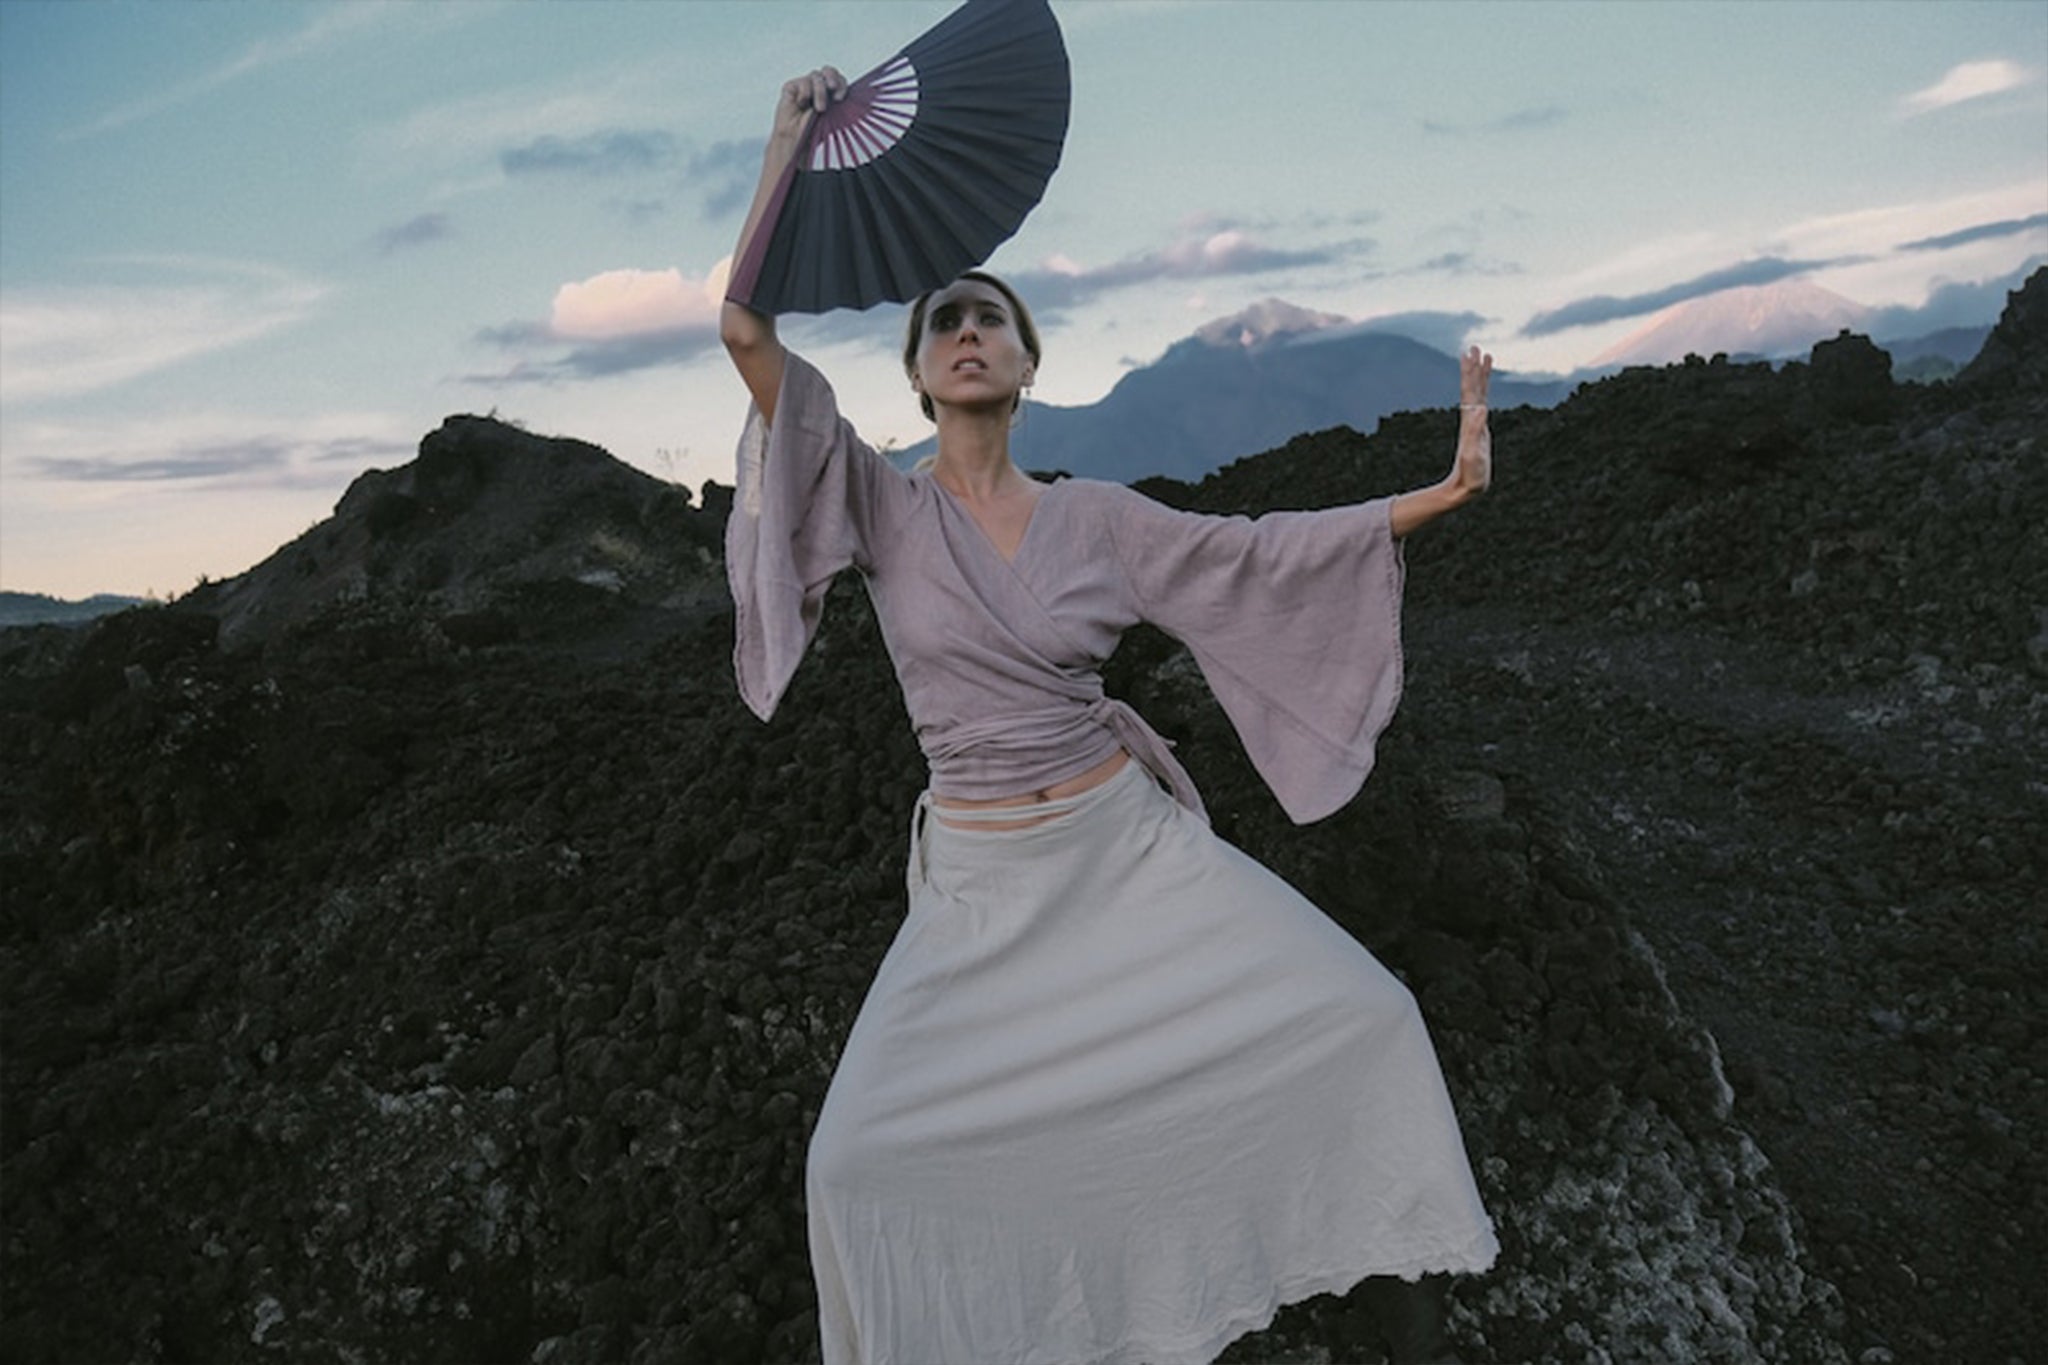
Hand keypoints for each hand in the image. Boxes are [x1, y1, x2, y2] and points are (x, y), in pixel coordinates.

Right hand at [772, 66, 846, 147]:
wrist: (796, 140)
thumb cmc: (813, 132)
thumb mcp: (833, 117)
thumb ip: (839, 103)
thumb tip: (848, 96)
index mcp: (830, 93)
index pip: (839, 79)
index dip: (841, 84)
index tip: (840, 97)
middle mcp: (818, 87)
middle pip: (828, 70)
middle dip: (832, 77)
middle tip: (832, 88)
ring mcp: (805, 86)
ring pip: (816, 76)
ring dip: (820, 92)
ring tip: (819, 109)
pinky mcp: (792, 87)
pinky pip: (802, 82)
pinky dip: (805, 93)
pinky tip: (802, 104)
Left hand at [1454, 345, 1492, 495]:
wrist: (1465, 488)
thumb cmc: (1470, 475)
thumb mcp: (1473, 454)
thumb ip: (1475, 432)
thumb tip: (1479, 408)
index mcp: (1470, 421)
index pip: (1470, 392)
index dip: (1472, 374)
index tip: (1472, 355)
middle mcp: (1470, 419)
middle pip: (1472, 388)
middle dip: (1473, 367)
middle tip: (1473, 347)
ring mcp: (1475, 423)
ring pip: (1478, 394)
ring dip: (1479, 376)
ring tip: (1482, 356)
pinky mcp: (1480, 430)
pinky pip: (1483, 405)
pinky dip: (1485, 393)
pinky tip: (1485, 387)